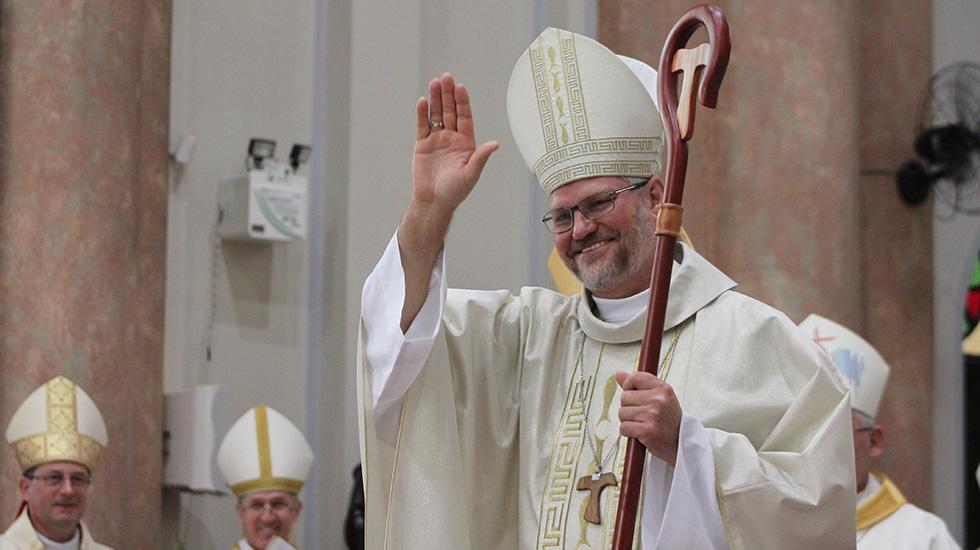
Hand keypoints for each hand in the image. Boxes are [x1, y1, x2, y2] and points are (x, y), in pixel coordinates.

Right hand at [412, 73, 498, 215]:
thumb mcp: (471, 173)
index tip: (460, 87)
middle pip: (450, 111)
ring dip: (435, 99)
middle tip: (446, 77)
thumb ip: (481, 157)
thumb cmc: (455, 191)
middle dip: (448, 94)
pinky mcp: (423, 144)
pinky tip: (422, 102)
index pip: (465, 117)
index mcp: (466, 142)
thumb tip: (496, 144)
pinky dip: (422, 114)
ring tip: (434, 83)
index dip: (462, 102)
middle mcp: (452, 137)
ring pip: (436, 114)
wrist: (434, 202)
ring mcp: (437, 139)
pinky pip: (423, 126)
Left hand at [615, 371, 681, 464]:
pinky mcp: (647, 431)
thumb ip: (638, 384)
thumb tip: (619, 374)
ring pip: (622, 413)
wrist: (680, 443)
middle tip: (642, 415)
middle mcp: (659, 400)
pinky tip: (640, 433)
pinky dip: (628, 432)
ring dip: (628, 421)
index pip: (634, 377)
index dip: (629, 387)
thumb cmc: (668, 420)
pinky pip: (624, 427)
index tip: (634, 395)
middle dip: (629, 407)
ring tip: (642, 424)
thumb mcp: (659, 397)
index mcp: (663, 388)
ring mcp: (653, 415)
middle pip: (624, 397)